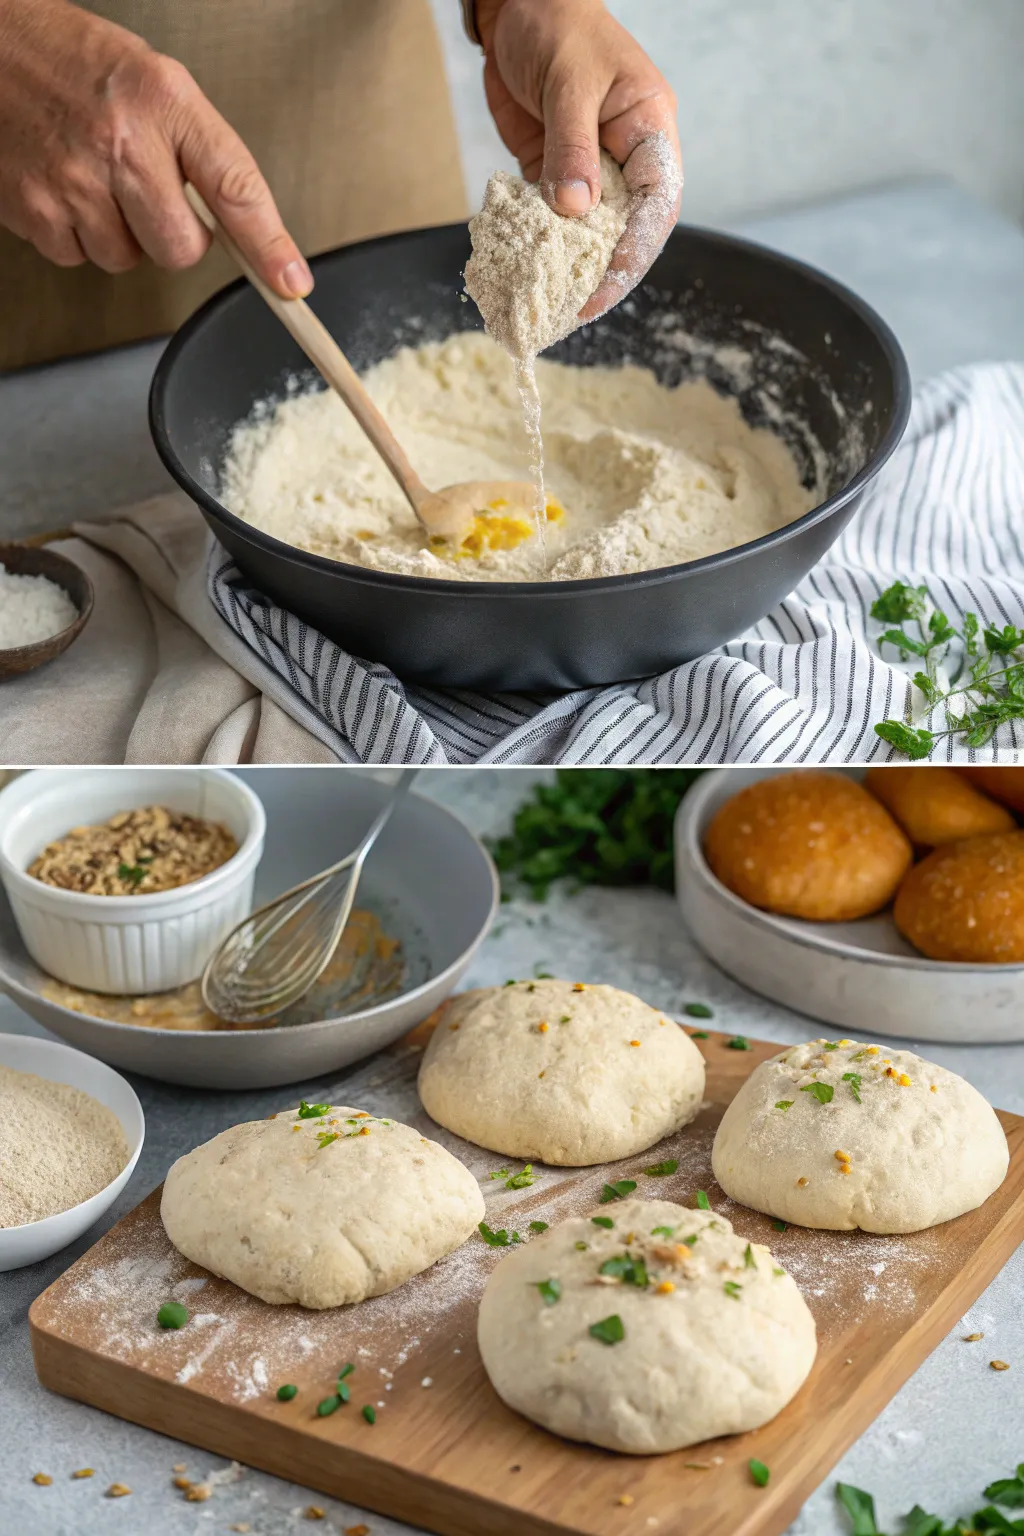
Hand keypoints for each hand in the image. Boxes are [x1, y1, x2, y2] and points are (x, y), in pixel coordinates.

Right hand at [0, 0, 311, 296]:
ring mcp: (74, 181)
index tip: (291, 284)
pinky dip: (75, 232)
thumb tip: (246, 231)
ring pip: (128, 259)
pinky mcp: (36, 211)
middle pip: (181, 249)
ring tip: (94, 175)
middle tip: (146, 190)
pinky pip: (80, 258)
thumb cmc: (72, 62)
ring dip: (118, 231)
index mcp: (161, 99)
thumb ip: (201, 151)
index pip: (234, 186)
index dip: (269, 245)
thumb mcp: (154, 84)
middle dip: (173, 234)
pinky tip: (64, 185)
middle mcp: (119, 141)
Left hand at [475, 0, 681, 320]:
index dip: (636, 250)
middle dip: (604, 272)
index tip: (607, 284)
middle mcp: (625, 156)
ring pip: (589, 232)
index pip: (658, 202)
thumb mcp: (568, 80)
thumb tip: (575, 210)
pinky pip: (551, 219)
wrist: (514, 2)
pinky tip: (523, 275)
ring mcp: (590, 168)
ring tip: (548, 307)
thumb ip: (571, 145)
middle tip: (575, 311)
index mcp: (649, 129)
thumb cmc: (556, 21)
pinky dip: (538, 247)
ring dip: (570, 268)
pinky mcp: (553, 172)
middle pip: (628, 229)